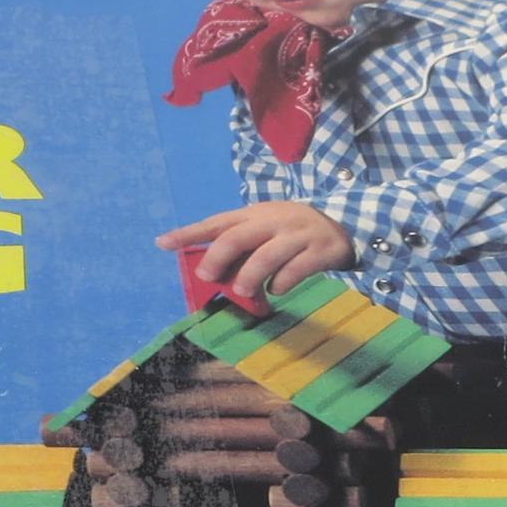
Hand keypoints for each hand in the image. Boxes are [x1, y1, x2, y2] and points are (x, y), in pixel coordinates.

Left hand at [155, 201, 355, 302]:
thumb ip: (240, 248)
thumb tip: (211, 276)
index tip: (163, 243)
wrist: (344, 224)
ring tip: (243, 292)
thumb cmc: (292, 233)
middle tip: (208, 277)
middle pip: (238, 237)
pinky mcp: (320, 251)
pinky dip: (281, 284)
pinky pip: (296, 270)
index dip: (189, 233)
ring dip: (249, 277)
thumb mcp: (265, 231)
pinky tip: (277, 290)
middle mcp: (274, 221)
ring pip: (267, 256)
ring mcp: (298, 235)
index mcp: (255, 214)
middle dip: (218, 258)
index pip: (216, 223)